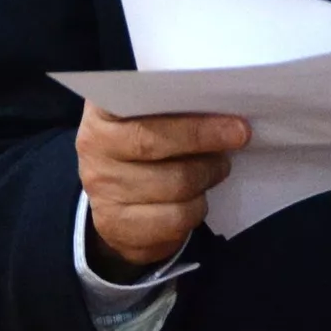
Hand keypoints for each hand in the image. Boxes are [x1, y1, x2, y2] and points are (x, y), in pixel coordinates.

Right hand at [76, 105, 250, 278]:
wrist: (111, 189)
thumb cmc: (140, 136)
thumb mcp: (145, 112)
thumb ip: (172, 104)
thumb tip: (224, 108)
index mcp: (101, 114)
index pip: (147, 117)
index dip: (195, 126)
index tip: (237, 126)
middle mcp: (93, 152)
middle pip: (160, 153)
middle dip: (207, 149)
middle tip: (236, 141)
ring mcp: (101, 193)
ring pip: (173, 192)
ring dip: (205, 180)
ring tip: (215, 170)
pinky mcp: (115, 227)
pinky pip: (171, 223)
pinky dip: (194, 211)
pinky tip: (196, 199)